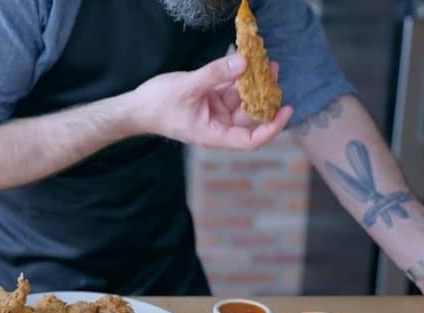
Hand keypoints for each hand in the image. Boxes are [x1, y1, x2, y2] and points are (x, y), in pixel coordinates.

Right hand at [130, 54, 292, 150]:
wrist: (136, 108)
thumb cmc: (157, 107)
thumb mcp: (188, 87)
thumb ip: (216, 74)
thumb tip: (244, 62)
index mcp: (214, 134)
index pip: (250, 139)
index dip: (271, 127)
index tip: (286, 110)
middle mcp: (218, 125)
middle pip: (249, 114)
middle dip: (263, 94)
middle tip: (273, 70)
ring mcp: (214, 112)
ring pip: (241, 98)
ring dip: (252, 81)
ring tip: (264, 61)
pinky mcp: (210, 99)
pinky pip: (229, 88)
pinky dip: (237, 76)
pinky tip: (246, 61)